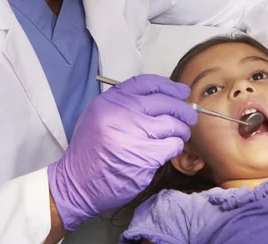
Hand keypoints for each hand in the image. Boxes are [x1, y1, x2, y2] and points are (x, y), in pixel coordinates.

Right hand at [47, 75, 197, 230]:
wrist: (78, 184)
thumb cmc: (91, 151)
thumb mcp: (99, 116)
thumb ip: (125, 103)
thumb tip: (161, 97)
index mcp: (111, 101)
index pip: (148, 83)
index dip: (169, 86)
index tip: (180, 91)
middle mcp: (122, 113)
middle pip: (165, 102)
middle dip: (183, 109)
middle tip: (189, 115)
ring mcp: (134, 134)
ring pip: (173, 124)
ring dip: (181, 129)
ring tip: (180, 134)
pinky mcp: (145, 156)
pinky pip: (172, 145)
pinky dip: (176, 146)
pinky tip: (171, 148)